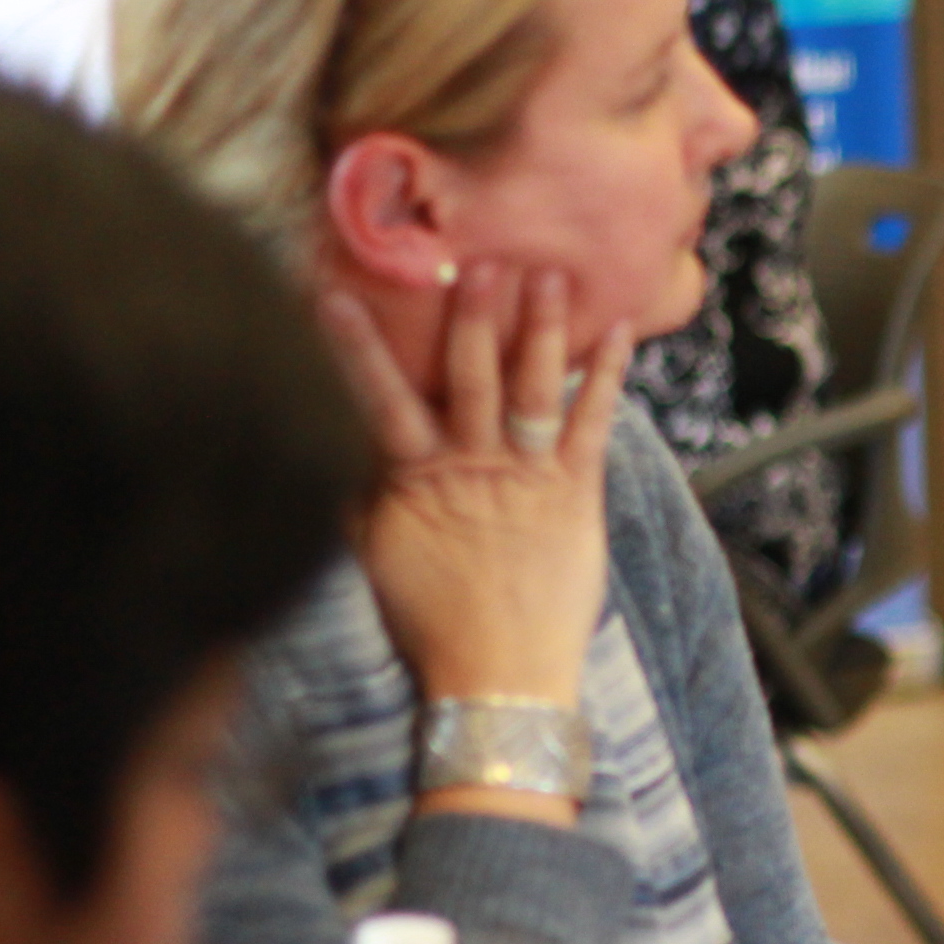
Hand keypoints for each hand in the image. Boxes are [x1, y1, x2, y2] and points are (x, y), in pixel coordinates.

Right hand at [317, 264, 629, 720]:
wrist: (499, 683)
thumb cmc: (432, 629)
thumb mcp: (377, 561)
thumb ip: (357, 500)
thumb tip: (327, 451)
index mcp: (413, 481)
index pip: (376, 398)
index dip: (354, 347)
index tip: (331, 294)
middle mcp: (470, 468)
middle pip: (467, 377)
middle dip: (470, 317)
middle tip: (476, 261)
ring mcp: (527, 479)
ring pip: (532, 387)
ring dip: (540, 328)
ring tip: (549, 274)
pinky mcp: (576, 496)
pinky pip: (592, 425)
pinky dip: (605, 378)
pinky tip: (617, 333)